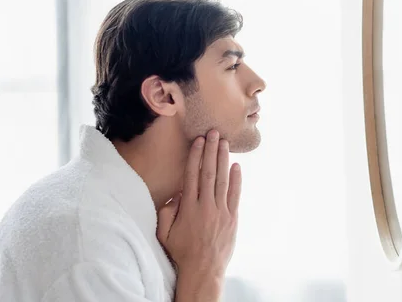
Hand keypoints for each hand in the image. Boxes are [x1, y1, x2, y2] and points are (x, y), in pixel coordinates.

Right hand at [157, 129, 241, 278]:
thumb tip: (175, 193)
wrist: (203, 270)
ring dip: (223, 160)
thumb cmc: (182, 251)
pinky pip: (235, 195)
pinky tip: (236, 166)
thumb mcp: (165, 233)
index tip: (198, 141)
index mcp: (188, 207)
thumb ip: (167, 211)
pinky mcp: (233, 219)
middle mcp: (205, 206)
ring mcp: (221, 212)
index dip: (195, 156)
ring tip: (224, 143)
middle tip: (214, 133)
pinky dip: (236, 180)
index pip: (192, 175)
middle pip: (208, 173)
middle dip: (211, 151)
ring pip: (223, 180)